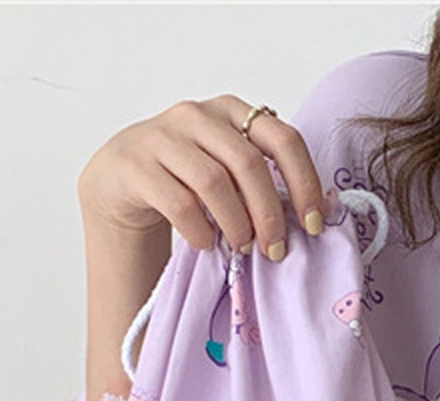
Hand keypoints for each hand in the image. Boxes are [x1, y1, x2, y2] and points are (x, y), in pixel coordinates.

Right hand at [77, 96, 325, 258]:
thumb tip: (317, 216)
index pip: (283, 139)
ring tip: (241, 247)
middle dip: (270, 214)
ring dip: (236, 225)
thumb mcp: (231, 173)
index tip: (313, 225)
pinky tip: (207, 244)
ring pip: (214, 183)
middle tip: (275, 249)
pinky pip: (180, 204)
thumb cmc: (189, 181)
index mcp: (231, 112)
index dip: (305, 184)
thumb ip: (267, 181)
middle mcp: (196, 115)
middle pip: (249, 163)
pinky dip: (201, 232)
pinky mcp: (135, 164)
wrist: (122, 182)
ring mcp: (162, 136)